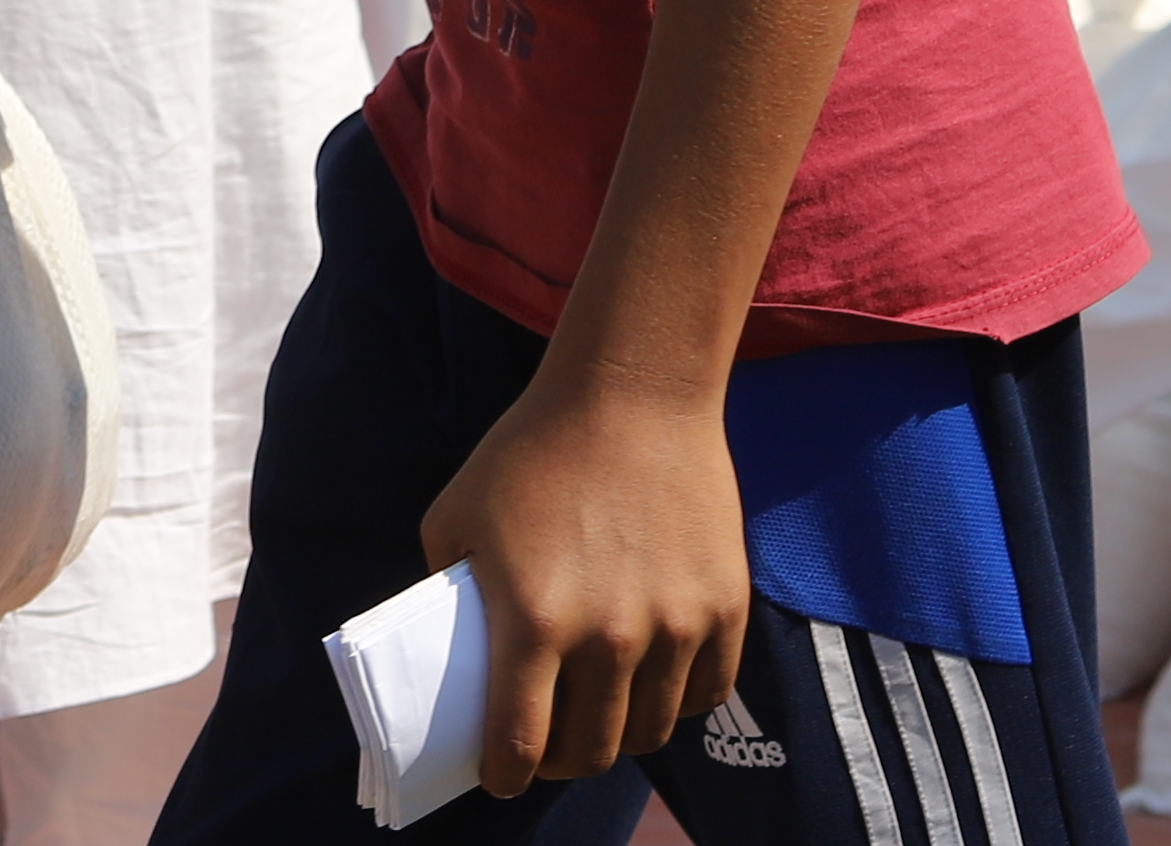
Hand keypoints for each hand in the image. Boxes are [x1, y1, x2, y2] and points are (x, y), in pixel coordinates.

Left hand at [419, 365, 754, 793]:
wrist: (632, 394)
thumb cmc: (531, 450)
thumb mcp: (456, 516)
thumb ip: (446, 593)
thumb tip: (446, 654)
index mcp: (533, 619)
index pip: (520, 745)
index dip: (504, 775)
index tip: (499, 775)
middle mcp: (609, 636)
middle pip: (590, 752)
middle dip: (561, 763)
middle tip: (548, 747)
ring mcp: (675, 626)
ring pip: (649, 732)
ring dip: (619, 737)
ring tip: (600, 717)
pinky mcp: (724, 609)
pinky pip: (705, 694)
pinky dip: (676, 703)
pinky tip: (653, 685)